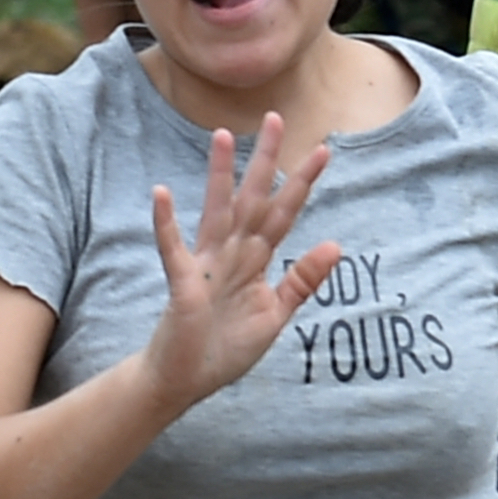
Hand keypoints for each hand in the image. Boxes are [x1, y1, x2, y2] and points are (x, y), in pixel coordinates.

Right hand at [138, 115, 340, 410]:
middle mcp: (231, 254)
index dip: (302, 183)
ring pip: (217, 210)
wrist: (185, 380)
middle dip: (266, 161)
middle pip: (253, 198)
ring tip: (223, 136)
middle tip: (275, 118)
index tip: (323, 150)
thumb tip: (335, 244)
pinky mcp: (182, 282)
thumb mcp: (276, 313)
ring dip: (219, 174)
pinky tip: (162, 193)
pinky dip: (166, 223)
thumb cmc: (224, 347)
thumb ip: (301, 279)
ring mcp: (206, 264)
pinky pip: (173, 248)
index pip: (283, 214)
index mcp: (254, 260)